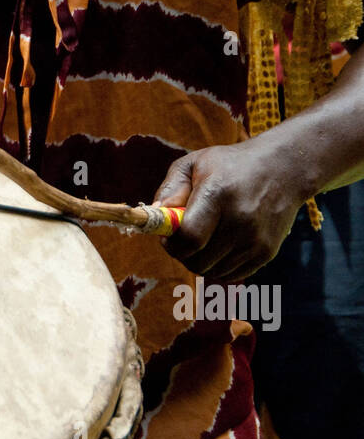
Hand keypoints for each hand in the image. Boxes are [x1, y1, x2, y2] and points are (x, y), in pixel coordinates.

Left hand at [153, 138, 304, 281]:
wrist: (284, 169)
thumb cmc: (231, 165)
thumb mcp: (195, 163)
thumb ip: (170, 188)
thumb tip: (153, 215)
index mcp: (218, 194)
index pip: (189, 238)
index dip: (171, 244)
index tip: (168, 237)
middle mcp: (240, 220)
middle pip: (198, 261)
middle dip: (182, 254)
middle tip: (183, 239)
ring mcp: (255, 240)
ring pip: (212, 272)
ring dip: (200, 261)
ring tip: (203, 239)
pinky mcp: (266, 253)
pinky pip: (230, 275)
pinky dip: (219, 266)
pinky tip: (220, 245)